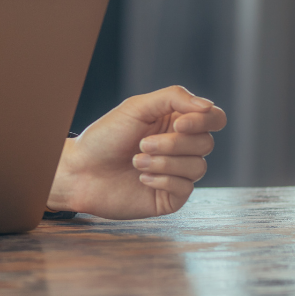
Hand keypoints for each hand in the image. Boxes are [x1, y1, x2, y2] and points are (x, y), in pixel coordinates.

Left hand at [46, 86, 226, 218]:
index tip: (178, 124)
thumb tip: (208, 107)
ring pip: (198, 166)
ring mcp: (178, 173)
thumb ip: (173, 98)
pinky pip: (186, 188)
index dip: (204, 121)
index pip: (214, 118)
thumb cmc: (105, 136)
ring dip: (164, 162)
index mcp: (176, 122)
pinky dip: (162, 180)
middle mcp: (181, 147)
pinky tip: (141, 178)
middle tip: (142, 144)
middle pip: (206, 143)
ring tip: (136, 161)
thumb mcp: (137, 107)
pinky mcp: (171, 197)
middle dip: (173, 144)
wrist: (80, 171)